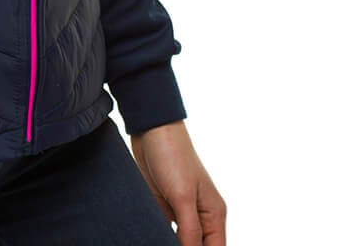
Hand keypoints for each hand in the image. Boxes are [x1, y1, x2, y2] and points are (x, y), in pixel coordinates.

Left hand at [129, 121, 226, 244]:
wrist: (150, 128)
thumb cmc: (172, 155)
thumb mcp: (183, 196)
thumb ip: (190, 230)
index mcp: (214, 215)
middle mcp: (201, 216)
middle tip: (162, 244)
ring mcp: (182, 212)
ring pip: (180, 241)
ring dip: (168, 242)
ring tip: (154, 241)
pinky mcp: (164, 206)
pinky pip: (164, 231)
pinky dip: (158, 235)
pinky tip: (148, 237)